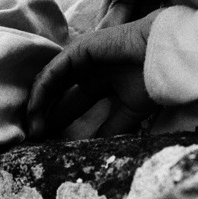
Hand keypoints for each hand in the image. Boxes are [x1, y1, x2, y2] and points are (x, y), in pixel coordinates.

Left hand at [29, 10, 161, 138]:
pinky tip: (35, 109)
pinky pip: (53, 71)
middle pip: (58, 95)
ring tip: (33, 130)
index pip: (73, 105)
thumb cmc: (152, 81)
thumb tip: (94, 148)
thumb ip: (111, 128)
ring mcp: (81, 59)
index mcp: (101, 83)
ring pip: (51, 83)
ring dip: (39, 106)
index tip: (50, 144)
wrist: (164, 58)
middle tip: (36, 139)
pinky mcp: (77, 50)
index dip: (61, 123)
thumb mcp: (129, 111)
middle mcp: (88, 70)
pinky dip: (42, 90)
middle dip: (46, 117)